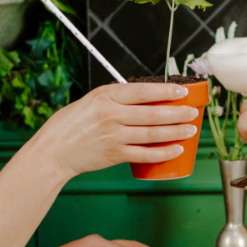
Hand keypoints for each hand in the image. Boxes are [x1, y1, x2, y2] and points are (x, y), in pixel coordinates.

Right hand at [29, 82, 200, 178]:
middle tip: (193, 112)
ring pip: (153, 134)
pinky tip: (176, 150)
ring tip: (190, 130)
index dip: (166, 91)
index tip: (182, 91)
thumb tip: (144, 96)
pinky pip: (145, 154)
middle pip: (153, 113)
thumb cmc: (70, 125)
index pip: (143, 91)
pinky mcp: (115, 155)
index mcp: (105, 97)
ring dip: (176, 132)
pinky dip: (163, 152)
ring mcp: (114, 136)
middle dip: (178, 113)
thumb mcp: (90, 101)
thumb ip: (115, 98)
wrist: (53, 151)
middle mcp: (111, 115)